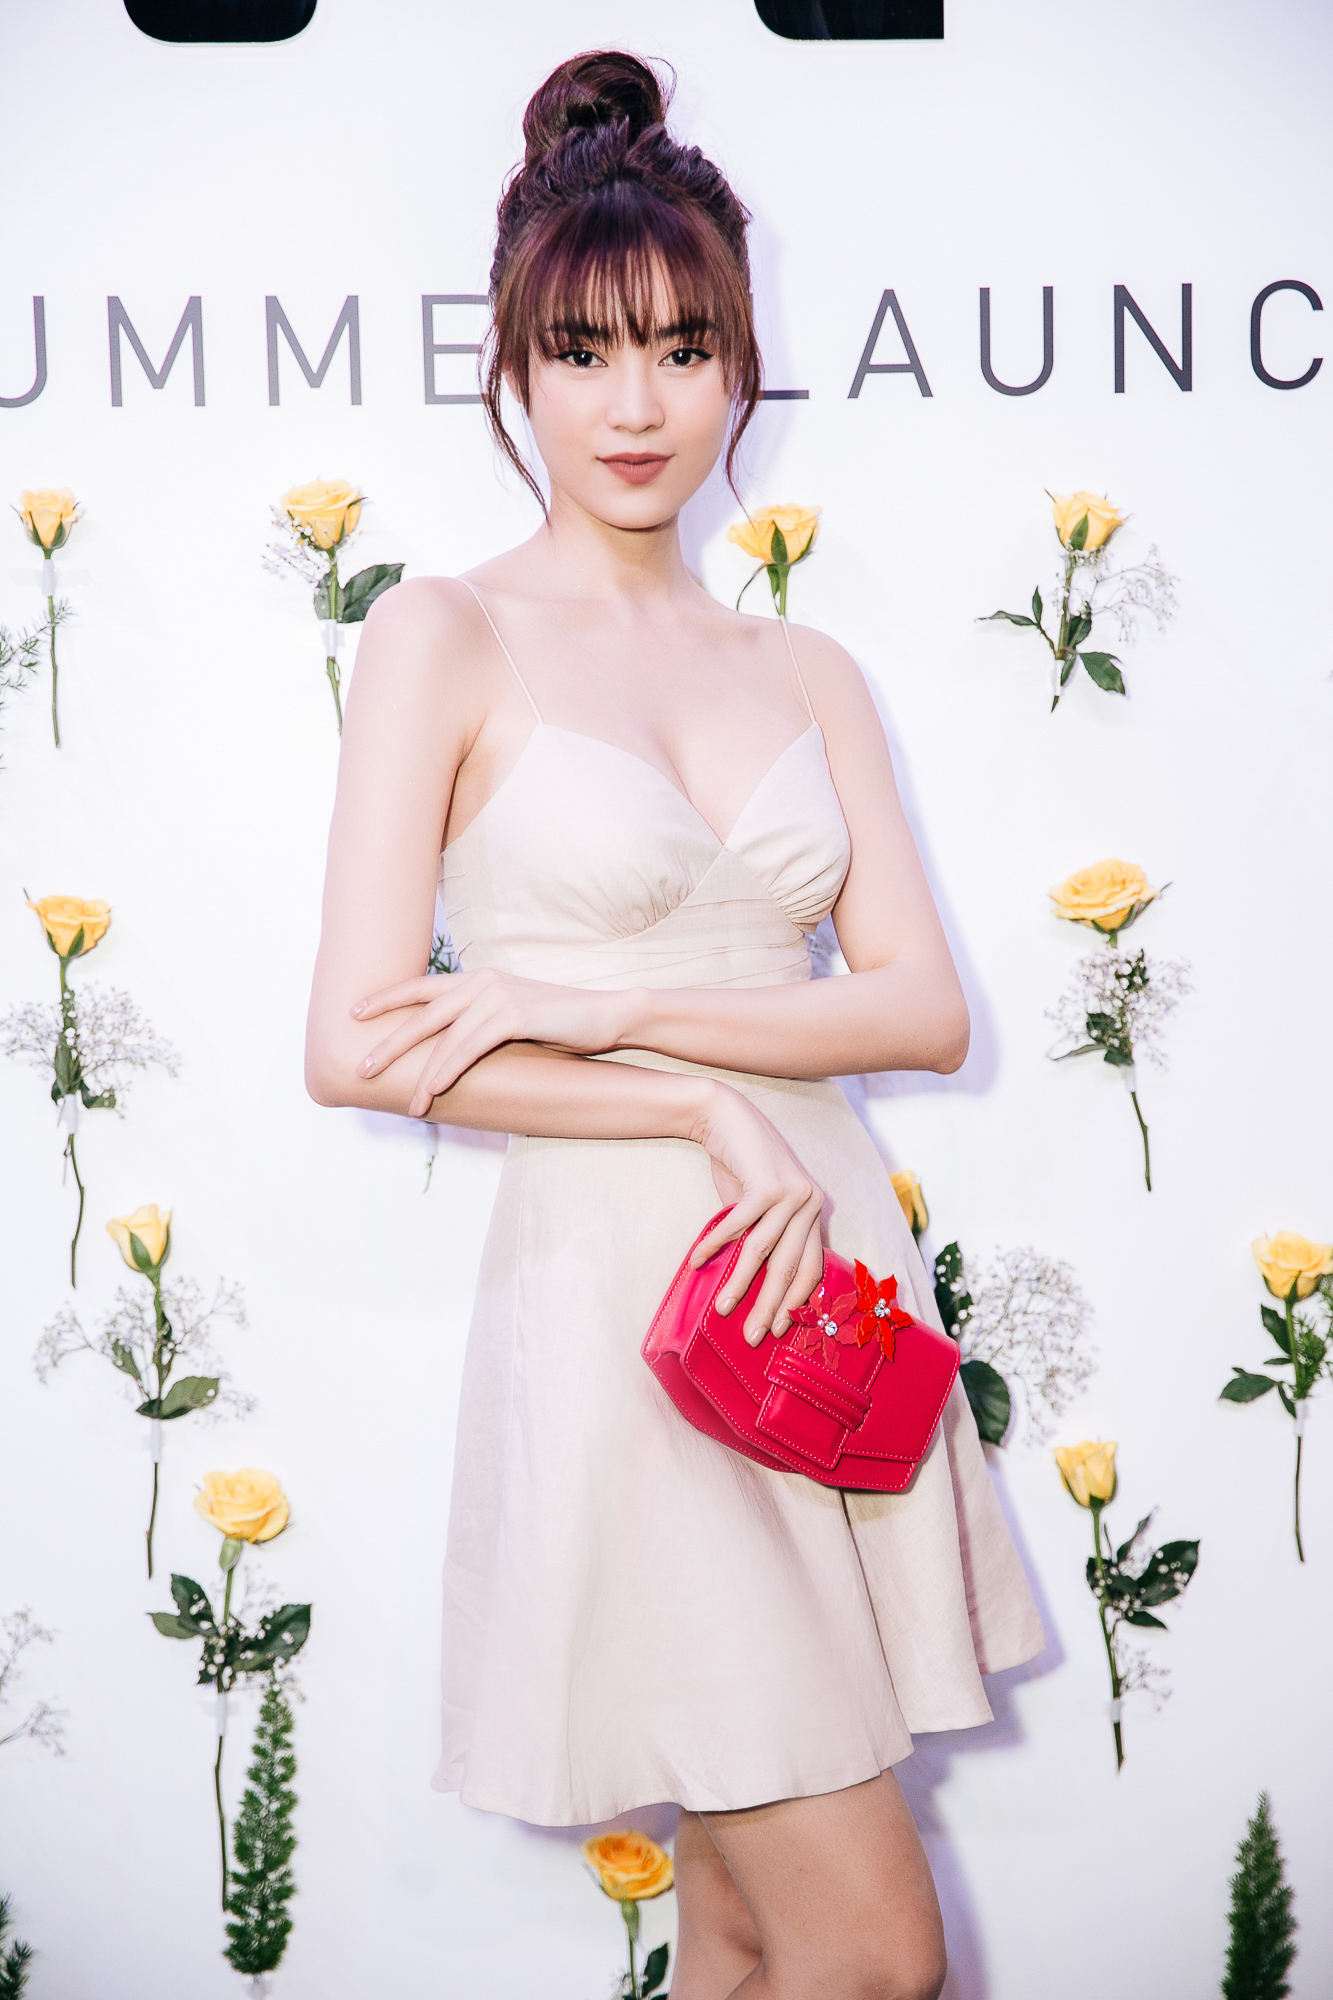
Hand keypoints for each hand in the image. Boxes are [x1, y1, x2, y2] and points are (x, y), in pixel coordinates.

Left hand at [351, 969, 634, 1115]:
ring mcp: (497, 995)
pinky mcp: (514, 1015)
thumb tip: (450, 1049)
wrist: (607, 1014)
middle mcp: (482, 981)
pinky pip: (470, 1048)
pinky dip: (449, 1071)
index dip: (386, 999)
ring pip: (444, 1038)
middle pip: (422, 1013)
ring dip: (421, 1074)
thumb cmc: (561, 1022)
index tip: (354, 1012)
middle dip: (388, 1042)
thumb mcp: (512, 1017)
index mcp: (478, 978)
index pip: (421, 987)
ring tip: (404, 1101)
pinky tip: (434, 1090)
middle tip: (360, 1066)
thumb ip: (480, 1024)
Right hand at [688, 1086, 824, 1346]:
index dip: (796, 1300)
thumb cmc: (742, 1167)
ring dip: (740, 1283)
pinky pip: (738, 1227)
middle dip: (770, 1306)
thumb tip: (759, 1287)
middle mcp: (810, 1203)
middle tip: (754, 1336)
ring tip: (722, 1309)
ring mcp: (791, 1193)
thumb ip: (768, 1237)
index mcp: (814, 1211)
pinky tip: (698, 1261)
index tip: (781, 1328)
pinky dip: (715, 1245)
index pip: (812, 1266)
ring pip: (763, 1252)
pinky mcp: (766, 1185)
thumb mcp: (761, 1206)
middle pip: (790, 1267)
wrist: (726, 1117)